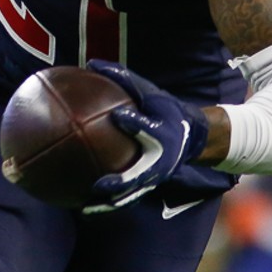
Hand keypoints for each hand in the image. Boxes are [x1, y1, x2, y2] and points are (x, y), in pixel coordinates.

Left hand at [82, 61, 208, 212]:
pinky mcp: (147, 185)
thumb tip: (90, 62)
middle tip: (100, 184)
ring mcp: (154, 176)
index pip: (149, 128)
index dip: (135, 122)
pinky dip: (104, 203)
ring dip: (109, 203)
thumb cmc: (164, 109)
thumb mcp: (149, 92)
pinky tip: (80, 205)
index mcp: (163, 134)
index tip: (119, 116)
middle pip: (141, 175)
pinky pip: (124, 196)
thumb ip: (122, 77)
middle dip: (122, 182)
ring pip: (131, 194)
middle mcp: (160, 160)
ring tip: (84, 209)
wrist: (191, 136)